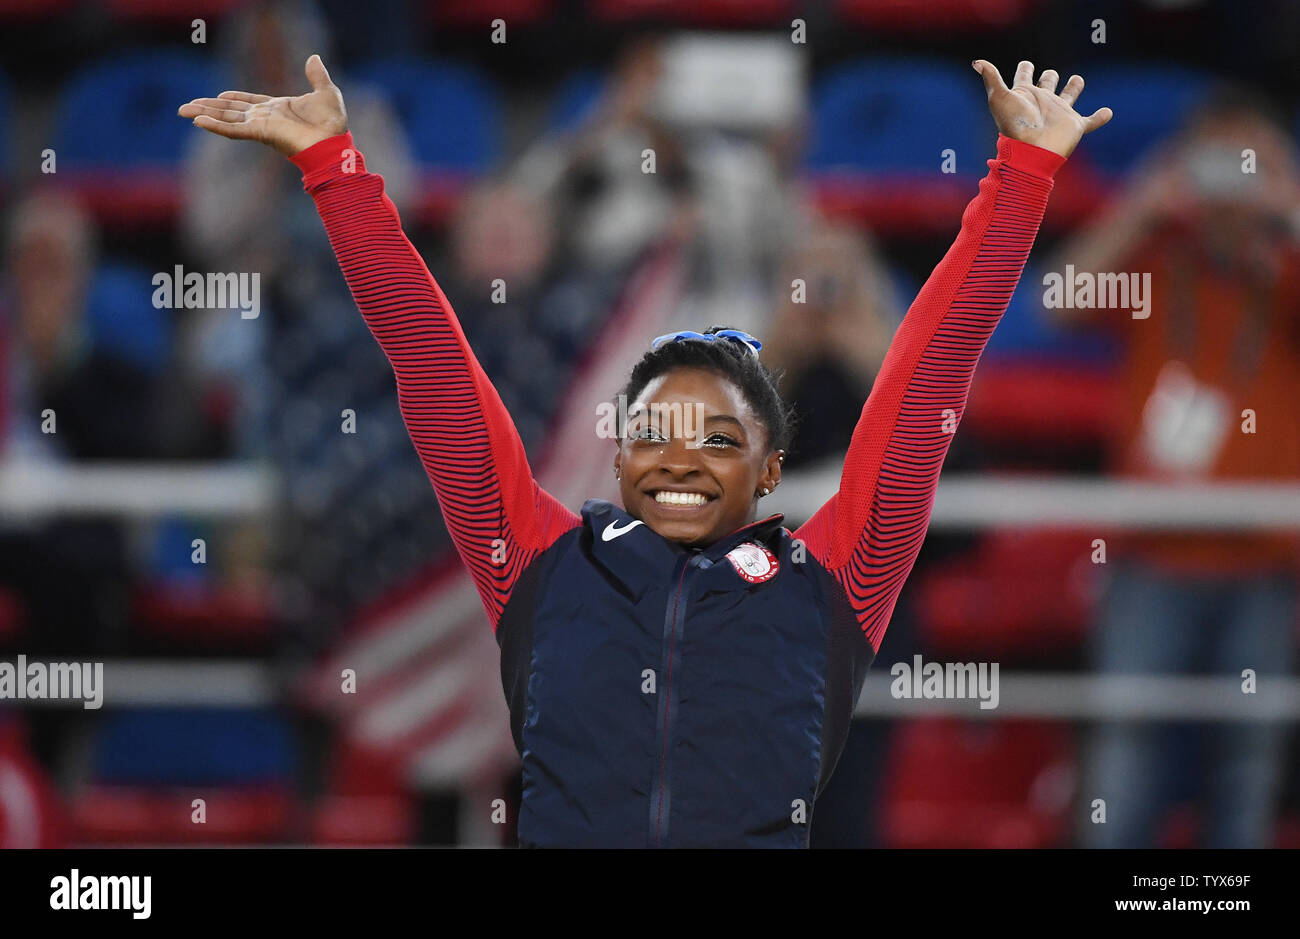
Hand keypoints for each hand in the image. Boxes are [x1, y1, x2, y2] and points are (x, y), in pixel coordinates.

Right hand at [178, 54, 346, 156]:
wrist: (335, 143)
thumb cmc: (332, 124)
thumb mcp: (326, 92)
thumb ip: (317, 75)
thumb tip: (314, 57)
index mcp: (277, 109)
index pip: (249, 103)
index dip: (234, 99)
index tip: (219, 96)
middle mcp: (265, 118)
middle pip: (231, 111)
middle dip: (209, 108)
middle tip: (186, 107)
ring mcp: (261, 126)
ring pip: (227, 119)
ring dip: (205, 114)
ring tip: (184, 111)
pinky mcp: (261, 133)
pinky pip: (234, 129)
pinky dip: (217, 126)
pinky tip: (199, 122)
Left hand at [973, 60, 1111, 158]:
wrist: (1031, 151)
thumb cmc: (1014, 125)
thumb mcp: (999, 98)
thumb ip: (991, 78)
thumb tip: (977, 62)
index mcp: (1025, 95)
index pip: (1024, 76)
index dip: (1025, 69)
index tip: (1027, 65)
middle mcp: (1042, 103)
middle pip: (1047, 84)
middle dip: (1048, 77)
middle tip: (1049, 73)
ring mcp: (1059, 114)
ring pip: (1069, 97)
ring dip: (1073, 88)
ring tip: (1077, 79)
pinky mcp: (1074, 126)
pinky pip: (1091, 121)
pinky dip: (1100, 117)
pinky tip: (1108, 112)